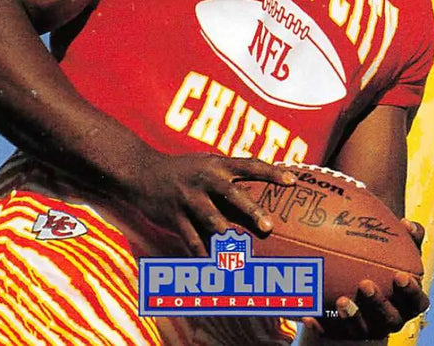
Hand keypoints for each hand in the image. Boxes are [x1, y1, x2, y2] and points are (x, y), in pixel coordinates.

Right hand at [123, 152, 296, 255]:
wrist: (142, 172)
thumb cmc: (183, 170)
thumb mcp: (206, 162)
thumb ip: (230, 173)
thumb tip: (265, 183)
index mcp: (217, 165)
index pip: (249, 165)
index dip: (271, 173)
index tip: (292, 182)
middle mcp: (205, 179)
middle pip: (232, 194)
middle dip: (250, 211)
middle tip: (268, 227)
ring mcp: (188, 199)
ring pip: (212, 221)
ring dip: (229, 239)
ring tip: (244, 257)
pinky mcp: (175, 217)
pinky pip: (192, 241)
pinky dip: (205, 257)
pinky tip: (216, 272)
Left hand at [301, 219, 428, 340]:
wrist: (361, 286)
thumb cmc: (385, 262)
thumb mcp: (399, 249)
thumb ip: (408, 236)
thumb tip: (406, 223)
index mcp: (408, 302)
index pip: (417, 301)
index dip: (410, 291)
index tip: (400, 275)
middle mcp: (391, 318)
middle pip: (389, 318)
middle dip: (378, 304)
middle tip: (365, 284)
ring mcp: (368, 328)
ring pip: (362, 329)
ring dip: (352, 317)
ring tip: (340, 300)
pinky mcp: (344, 333)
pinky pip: (332, 331)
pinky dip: (321, 324)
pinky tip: (308, 314)